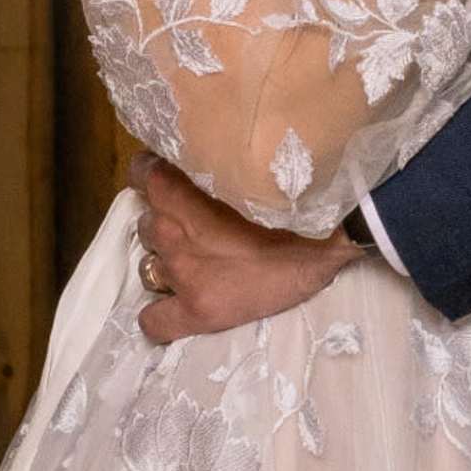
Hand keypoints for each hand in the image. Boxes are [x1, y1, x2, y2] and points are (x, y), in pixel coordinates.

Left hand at [133, 153, 362, 349]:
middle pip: (144, 224)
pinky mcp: (195, 311)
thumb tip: (208, 149)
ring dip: (165, 264)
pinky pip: (153, 320)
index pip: (143, 177)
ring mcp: (181, 274)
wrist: (327, 248)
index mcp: (185, 195)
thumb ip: (219, 170)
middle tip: (195, 228)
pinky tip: (178, 307)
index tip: (165, 182)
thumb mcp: (250, 176)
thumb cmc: (297, 205)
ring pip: (147, 267)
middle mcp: (173, 233)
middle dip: (164, 224)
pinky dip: (160, 314)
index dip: (149, 178)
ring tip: (194, 266)